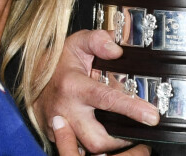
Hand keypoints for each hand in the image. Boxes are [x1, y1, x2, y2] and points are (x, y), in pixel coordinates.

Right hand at [34, 30, 159, 153]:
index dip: (132, 108)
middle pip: (96, 139)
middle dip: (120, 140)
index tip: (152, 116)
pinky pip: (79, 148)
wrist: (33, 77)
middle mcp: (67, 110)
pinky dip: (96, 146)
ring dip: (110, 144)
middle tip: (140, 130)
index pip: (107, 99)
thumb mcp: (78, 42)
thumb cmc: (60, 61)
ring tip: (126, 132)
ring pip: (88, 149)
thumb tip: (118, 50)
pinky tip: (109, 135)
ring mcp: (61, 128)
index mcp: (73, 86)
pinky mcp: (58, 138)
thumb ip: (99, 40)